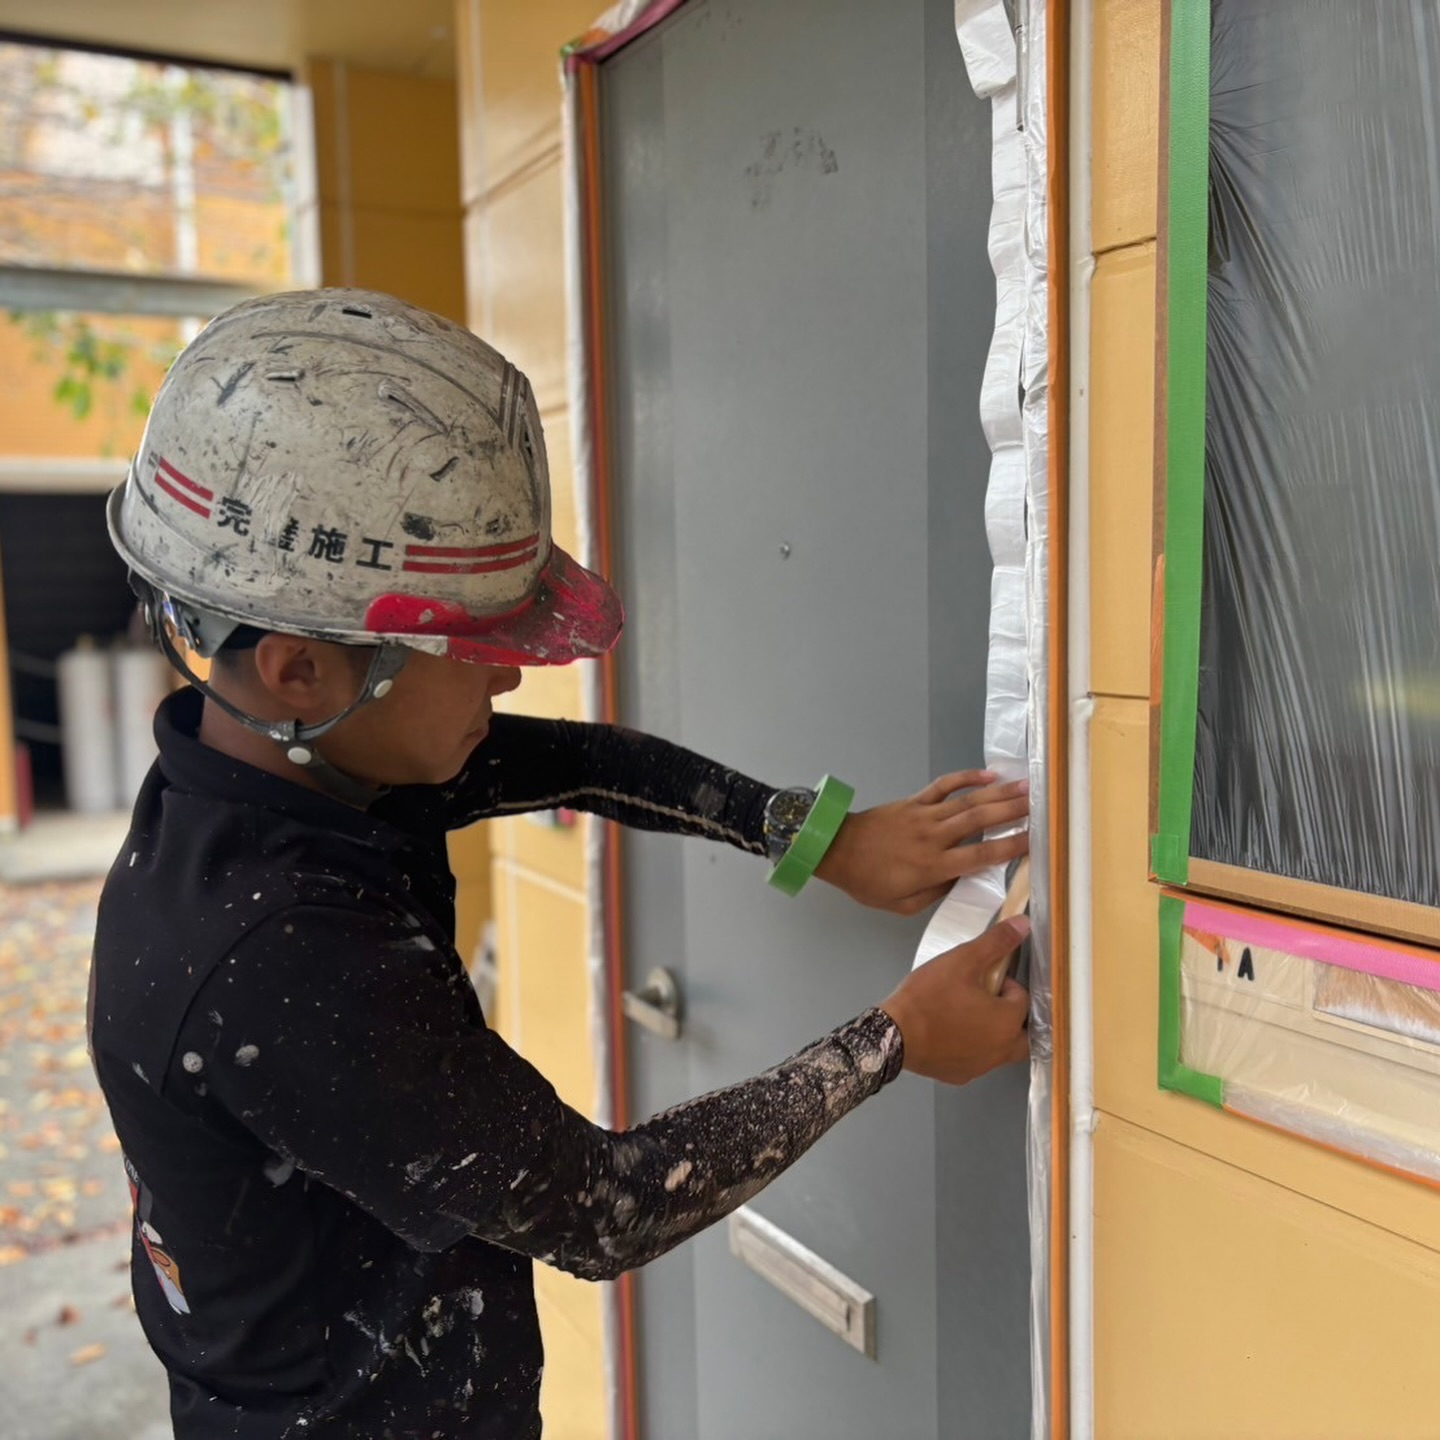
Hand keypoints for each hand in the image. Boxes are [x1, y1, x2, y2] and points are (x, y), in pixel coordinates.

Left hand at [815, 771, 1029, 914]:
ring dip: (998, 792)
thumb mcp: (903, 904)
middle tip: (1042, 804)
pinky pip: (944, 786)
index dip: (1010, 846)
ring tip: (1027, 786)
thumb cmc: (869, 882)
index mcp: (933, 866)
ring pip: (967, 801)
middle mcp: (933, 837)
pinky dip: (966, 777)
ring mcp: (924, 815)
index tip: (1037, 840)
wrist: (836, 850)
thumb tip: (965, 878)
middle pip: (980, 821)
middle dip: (1013, 811)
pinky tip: (988, 774)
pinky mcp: (914, 801)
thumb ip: (937, 893)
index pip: (980, 855)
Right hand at [879, 918, 1030, 1083]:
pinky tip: (949, 1034)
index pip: (1022, 997)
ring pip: (1001, 1049)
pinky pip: (976, 1061)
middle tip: (986, 999)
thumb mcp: (963, 960)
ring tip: (965, 1014)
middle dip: (1011, 1015)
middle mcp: (1001, 1051)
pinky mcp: (959, 1076)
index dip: (1004, 982)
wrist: (894, 1034)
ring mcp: (980, 1067)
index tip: (981, 977)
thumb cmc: (930, 996)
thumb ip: (996, 942)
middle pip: (1023, 1033)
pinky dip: (971, 1048)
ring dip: (993, 1033)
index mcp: (1008, 1022)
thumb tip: (1023, 925)